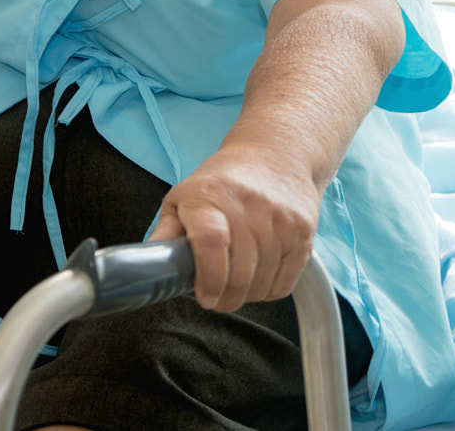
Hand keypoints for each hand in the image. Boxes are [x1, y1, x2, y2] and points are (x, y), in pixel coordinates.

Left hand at [148, 144, 320, 312]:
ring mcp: (279, 218)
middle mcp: (247, 205)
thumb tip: (152, 263)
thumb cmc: (222, 181)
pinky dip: (269, 291)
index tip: (205, 297)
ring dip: (247, 296)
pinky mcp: (302, 231)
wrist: (275, 155)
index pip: (211, 242)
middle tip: (216, 299)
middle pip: (239, 272)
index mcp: (208, 196)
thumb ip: (167, 231)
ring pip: (262, 283)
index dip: (209, 278)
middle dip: (225, 298)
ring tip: (236, 285)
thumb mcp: (184, 197)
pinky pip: (285, 282)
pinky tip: (258, 278)